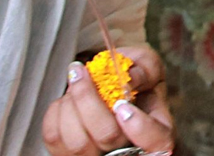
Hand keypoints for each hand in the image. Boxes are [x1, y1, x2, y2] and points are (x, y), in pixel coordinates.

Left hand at [41, 47, 176, 155]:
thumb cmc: (132, 79)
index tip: (123, 104)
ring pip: (77, 142)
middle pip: (107, 136)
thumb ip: (145, 67)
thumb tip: (129, 78)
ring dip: (69, 105)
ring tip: (74, 85)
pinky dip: (55, 113)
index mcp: (158, 131)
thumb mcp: (148, 66)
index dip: (140, 126)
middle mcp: (129, 150)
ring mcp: (98, 155)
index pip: (157, 140)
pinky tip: (66, 100)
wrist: (111, 87)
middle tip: (80, 73)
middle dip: (87, 99)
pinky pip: (55, 139)